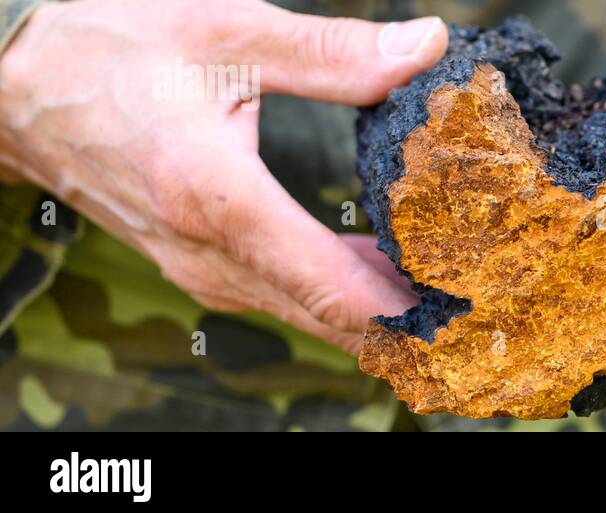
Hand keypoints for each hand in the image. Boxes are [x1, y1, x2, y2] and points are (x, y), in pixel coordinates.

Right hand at [0, 0, 449, 352]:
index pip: (336, 289)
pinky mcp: (196, 260)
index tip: (476, 316)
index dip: (414, 315)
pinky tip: (393, 268)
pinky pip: (285, 291)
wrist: (11, 78)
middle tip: (490, 301)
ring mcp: (198, 265)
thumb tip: (427, 50)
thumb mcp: (225, 31)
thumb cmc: (107, 44)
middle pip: (333, 317)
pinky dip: (342, 289)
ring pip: (311, 309)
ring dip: (382, 307)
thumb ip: (334, 54)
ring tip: (459, 285)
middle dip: (414, 319)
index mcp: (218, 199)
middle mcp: (208, 253)